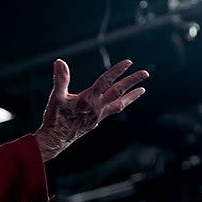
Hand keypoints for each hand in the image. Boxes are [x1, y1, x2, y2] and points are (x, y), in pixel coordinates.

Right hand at [34, 58, 148, 161]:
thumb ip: (60, 79)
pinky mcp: (96, 122)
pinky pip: (112, 111)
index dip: (117, 71)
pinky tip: (121, 102)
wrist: (56, 140)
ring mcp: (98, 116)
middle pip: (118, 91)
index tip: (128, 62)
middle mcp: (97, 107)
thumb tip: (60, 62)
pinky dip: (119, 104)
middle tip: (146, 73)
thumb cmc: (55, 118)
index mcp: (88, 99)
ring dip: (131, 96)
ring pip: (119, 104)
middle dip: (132, 81)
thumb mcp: (56, 97)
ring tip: (142, 90)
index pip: (105, 81)